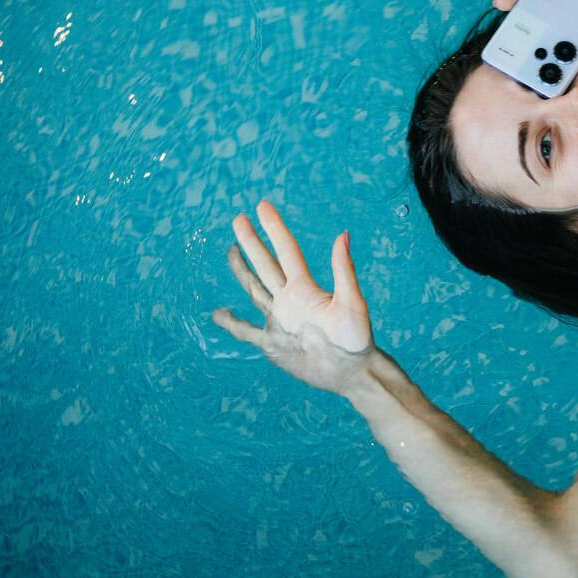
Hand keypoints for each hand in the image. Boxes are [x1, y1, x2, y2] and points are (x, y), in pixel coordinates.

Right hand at [212, 200, 375, 396]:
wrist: (352, 371)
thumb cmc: (357, 337)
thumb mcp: (351, 303)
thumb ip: (342, 270)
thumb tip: (343, 234)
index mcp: (306, 288)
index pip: (286, 251)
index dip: (274, 228)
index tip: (261, 206)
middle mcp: (290, 300)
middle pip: (265, 265)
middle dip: (252, 242)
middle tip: (238, 220)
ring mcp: (279, 320)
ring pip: (255, 290)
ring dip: (242, 271)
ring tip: (231, 252)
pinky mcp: (272, 343)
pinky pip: (246, 332)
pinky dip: (232, 324)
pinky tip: (219, 314)